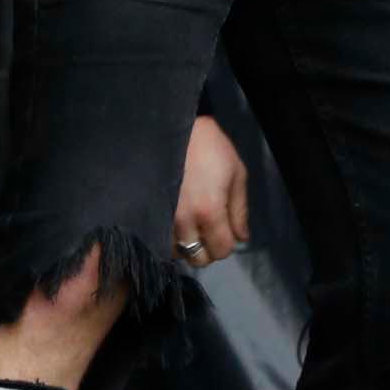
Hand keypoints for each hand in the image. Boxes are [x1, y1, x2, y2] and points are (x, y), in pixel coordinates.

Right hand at [172, 115, 249, 267]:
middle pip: (199, 259)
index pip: (222, 250)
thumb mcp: (236, 172)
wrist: (172, 129)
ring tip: (191, 225)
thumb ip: (240, 209)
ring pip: (177, 254)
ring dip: (187, 245)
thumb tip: (242, 238)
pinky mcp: (148, 215)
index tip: (225, 230)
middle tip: (208, 229)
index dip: (227, 243)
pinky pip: (160, 242)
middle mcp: (184, 223)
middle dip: (208, 248)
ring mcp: (162, 221)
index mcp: (210, 211)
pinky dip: (170, 239)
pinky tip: (175, 223)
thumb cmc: (210, 147)